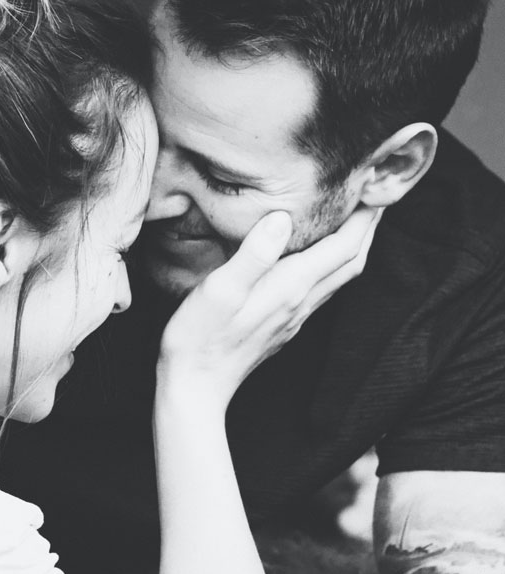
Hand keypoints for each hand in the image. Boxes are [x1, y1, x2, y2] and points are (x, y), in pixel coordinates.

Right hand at [157, 205, 381, 412]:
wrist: (195, 387)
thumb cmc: (199, 336)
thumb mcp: (220, 289)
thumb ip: (254, 253)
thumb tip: (283, 217)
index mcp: (291, 287)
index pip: (344, 247)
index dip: (364, 217)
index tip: (376, 186)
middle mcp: (301, 301)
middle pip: (352, 261)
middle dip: (368, 228)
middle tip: (377, 195)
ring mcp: (295, 316)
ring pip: (341, 277)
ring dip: (355, 246)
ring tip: (356, 220)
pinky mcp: (284, 324)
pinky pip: (323, 289)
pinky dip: (334, 264)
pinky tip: (321, 256)